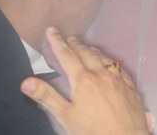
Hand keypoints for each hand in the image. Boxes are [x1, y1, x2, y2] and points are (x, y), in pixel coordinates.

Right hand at [20, 27, 151, 134]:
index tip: (51, 30)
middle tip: (68, 37)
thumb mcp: (65, 116)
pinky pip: (118, 67)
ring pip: (104, 58)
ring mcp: (118, 79)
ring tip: (86, 47)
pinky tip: (109, 64)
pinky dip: (109, 61)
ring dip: (93, 51)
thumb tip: (26, 81)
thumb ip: (47, 97)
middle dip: (75, 44)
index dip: (57, 42)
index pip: (67, 55)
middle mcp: (102, 74)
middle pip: (86, 53)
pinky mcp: (130, 86)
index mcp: (83, 79)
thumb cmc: (92, 130)